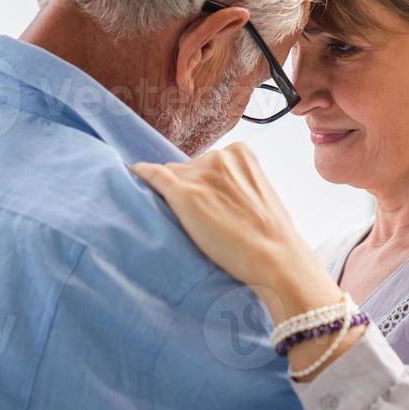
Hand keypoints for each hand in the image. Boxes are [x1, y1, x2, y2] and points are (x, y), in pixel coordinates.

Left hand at [129, 142, 338, 323]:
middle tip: (204, 218)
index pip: (208, 161)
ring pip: (173, 178)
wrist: (274, 257)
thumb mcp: (261, 194)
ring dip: (176, 195)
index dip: (206, 183)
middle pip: (189, 168)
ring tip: (190, 221)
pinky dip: (142, 173)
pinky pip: (154, 176)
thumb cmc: (272, 234)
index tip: (207, 199)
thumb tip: (218, 192)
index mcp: (241, 152)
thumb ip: (239, 183)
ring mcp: (200, 175)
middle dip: (192, 187)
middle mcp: (218, 157)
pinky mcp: (183, 195)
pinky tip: (134, 173)